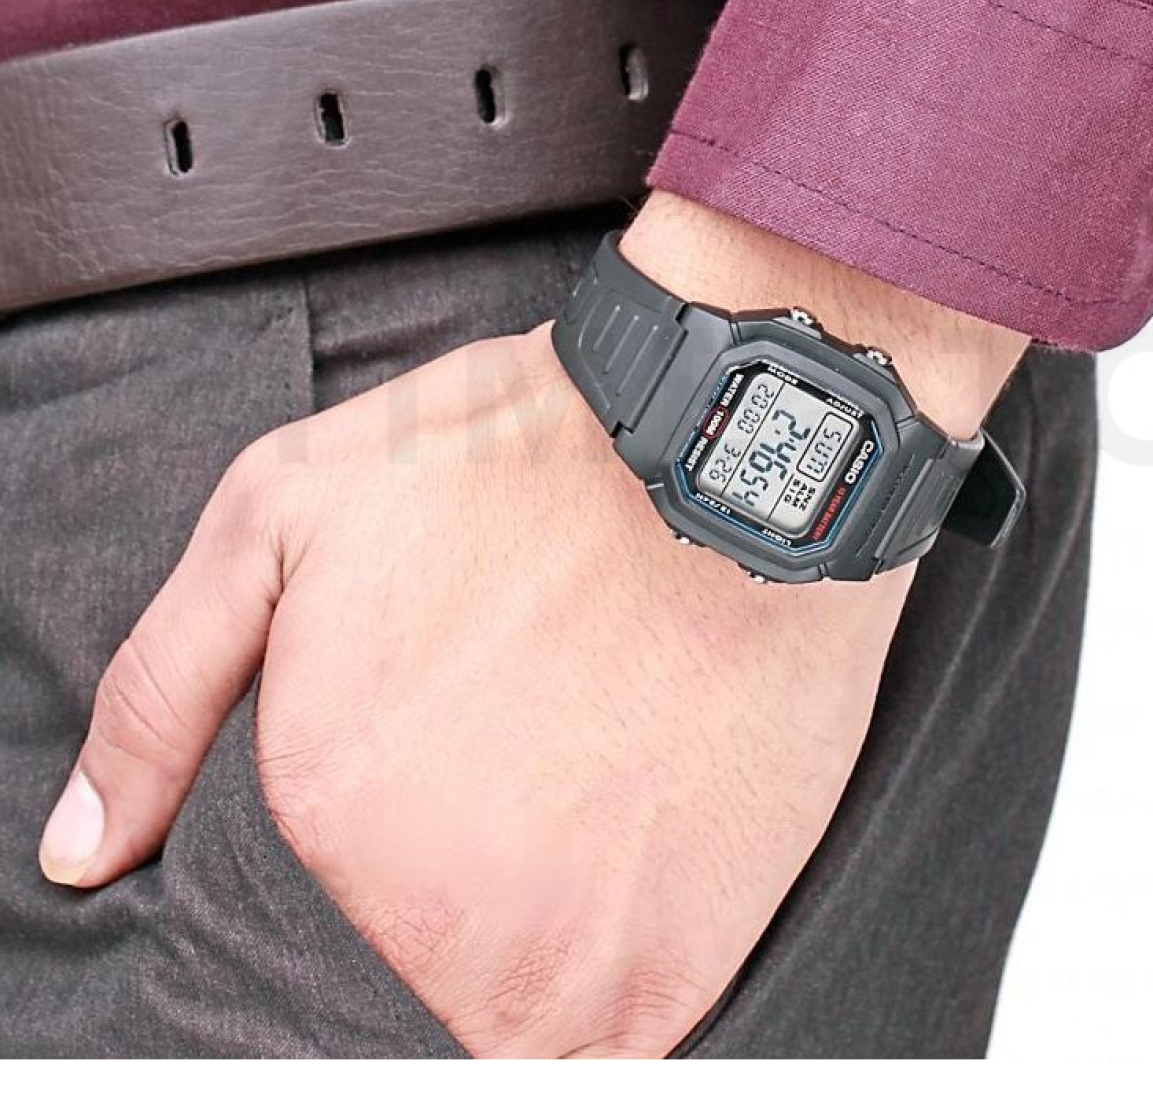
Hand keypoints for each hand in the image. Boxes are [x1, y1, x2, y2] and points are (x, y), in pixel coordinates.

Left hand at [40, 196, 1024, 1056]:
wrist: (723, 452)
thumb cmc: (518, 462)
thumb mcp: (287, 511)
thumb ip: (162, 693)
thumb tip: (81, 853)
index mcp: (326, 813)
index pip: (310, 929)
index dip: (375, 874)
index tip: (434, 812)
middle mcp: (435, 920)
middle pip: (418, 980)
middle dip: (460, 903)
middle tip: (529, 780)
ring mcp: (569, 962)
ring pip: (521, 1024)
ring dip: (551, 940)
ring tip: (599, 797)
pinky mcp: (682, 967)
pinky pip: (621, 1047)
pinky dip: (630, 967)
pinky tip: (650, 839)